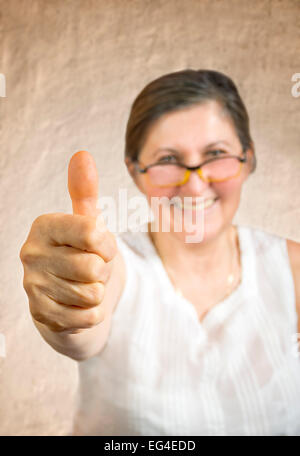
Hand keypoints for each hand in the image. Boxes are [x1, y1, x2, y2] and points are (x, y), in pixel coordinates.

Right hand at [20, 151, 116, 333]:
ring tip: (84, 286)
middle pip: (94, 267)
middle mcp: (31, 253)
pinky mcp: (42, 315)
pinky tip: (78, 305)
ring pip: (93, 294)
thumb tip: (82, 155)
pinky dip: (92, 314)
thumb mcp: (87, 223)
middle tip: (91, 270)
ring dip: (97, 293)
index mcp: (44, 226)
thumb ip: (85, 192)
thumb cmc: (82, 255)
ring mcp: (33, 287)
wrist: (71, 298)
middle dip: (103, 272)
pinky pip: (88, 316)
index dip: (107, 244)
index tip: (100, 247)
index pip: (93, 233)